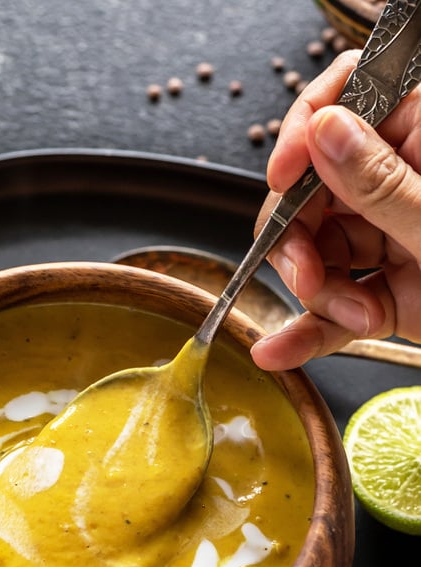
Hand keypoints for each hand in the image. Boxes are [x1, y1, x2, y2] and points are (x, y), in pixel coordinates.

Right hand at [251, 51, 420, 370]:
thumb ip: (382, 183)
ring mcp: (391, 239)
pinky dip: (307, 332)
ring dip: (317, 293)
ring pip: (317, 253)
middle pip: (315, 189)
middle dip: (300, 237)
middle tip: (307, 273)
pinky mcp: (387, 294)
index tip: (285, 174)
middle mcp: (401, 184)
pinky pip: (332, 308)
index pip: (348, 100)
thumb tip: (326, 133)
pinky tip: (282, 349)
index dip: (305, 130)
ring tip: (350, 316)